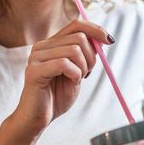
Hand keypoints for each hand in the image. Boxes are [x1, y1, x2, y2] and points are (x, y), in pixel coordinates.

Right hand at [11, 19, 113, 140]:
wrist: (38, 119)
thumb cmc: (56, 97)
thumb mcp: (78, 71)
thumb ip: (86, 54)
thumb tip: (102, 38)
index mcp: (51, 44)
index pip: (76, 25)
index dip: (96, 30)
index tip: (109, 41)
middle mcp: (42, 46)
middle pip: (79, 38)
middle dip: (91, 57)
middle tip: (87, 73)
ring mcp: (36, 57)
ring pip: (74, 50)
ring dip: (83, 67)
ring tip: (77, 79)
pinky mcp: (34, 70)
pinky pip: (64, 64)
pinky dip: (75, 74)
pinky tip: (71, 82)